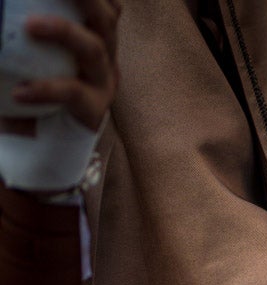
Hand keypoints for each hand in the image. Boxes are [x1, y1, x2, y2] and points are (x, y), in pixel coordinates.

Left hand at [12, 0, 121, 131]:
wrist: (44, 141)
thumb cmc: (34, 89)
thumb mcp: (33, 57)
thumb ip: (23, 34)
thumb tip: (2, 12)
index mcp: (93, 36)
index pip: (106, 7)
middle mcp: (105, 56)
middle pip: (107, 18)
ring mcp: (102, 82)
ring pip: (93, 49)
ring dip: (64, 31)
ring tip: (30, 26)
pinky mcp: (94, 110)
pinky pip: (73, 93)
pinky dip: (46, 89)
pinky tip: (20, 91)